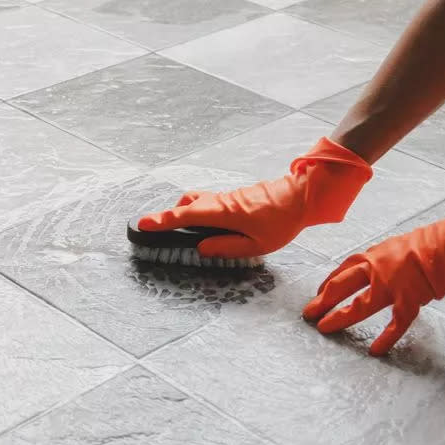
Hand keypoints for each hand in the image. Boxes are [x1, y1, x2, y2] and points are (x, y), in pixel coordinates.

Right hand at [138, 137, 372, 257]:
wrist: (302, 196)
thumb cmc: (282, 222)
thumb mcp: (257, 245)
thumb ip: (226, 247)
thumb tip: (201, 247)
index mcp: (224, 213)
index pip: (186, 216)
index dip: (163, 220)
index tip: (143, 224)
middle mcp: (221, 202)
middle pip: (187, 205)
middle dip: (168, 216)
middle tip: (155, 229)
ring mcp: (227, 197)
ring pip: (197, 202)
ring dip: (184, 213)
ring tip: (180, 231)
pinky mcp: (234, 198)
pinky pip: (209, 203)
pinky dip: (199, 212)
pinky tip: (206, 227)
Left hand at [303, 180, 444, 354]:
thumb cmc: (438, 240)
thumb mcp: (402, 245)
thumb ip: (387, 260)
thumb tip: (377, 270)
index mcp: (376, 253)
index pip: (343, 269)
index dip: (327, 283)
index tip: (318, 294)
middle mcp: (379, 267)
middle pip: (342, 285)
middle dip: (322, 300)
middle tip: (307, 313)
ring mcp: (394, 283)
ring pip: (360, 304)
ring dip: (341, 317)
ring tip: (326, 328)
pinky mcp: (413, 297)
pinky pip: (395, 322)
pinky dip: (386, 337)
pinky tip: (376, 350)